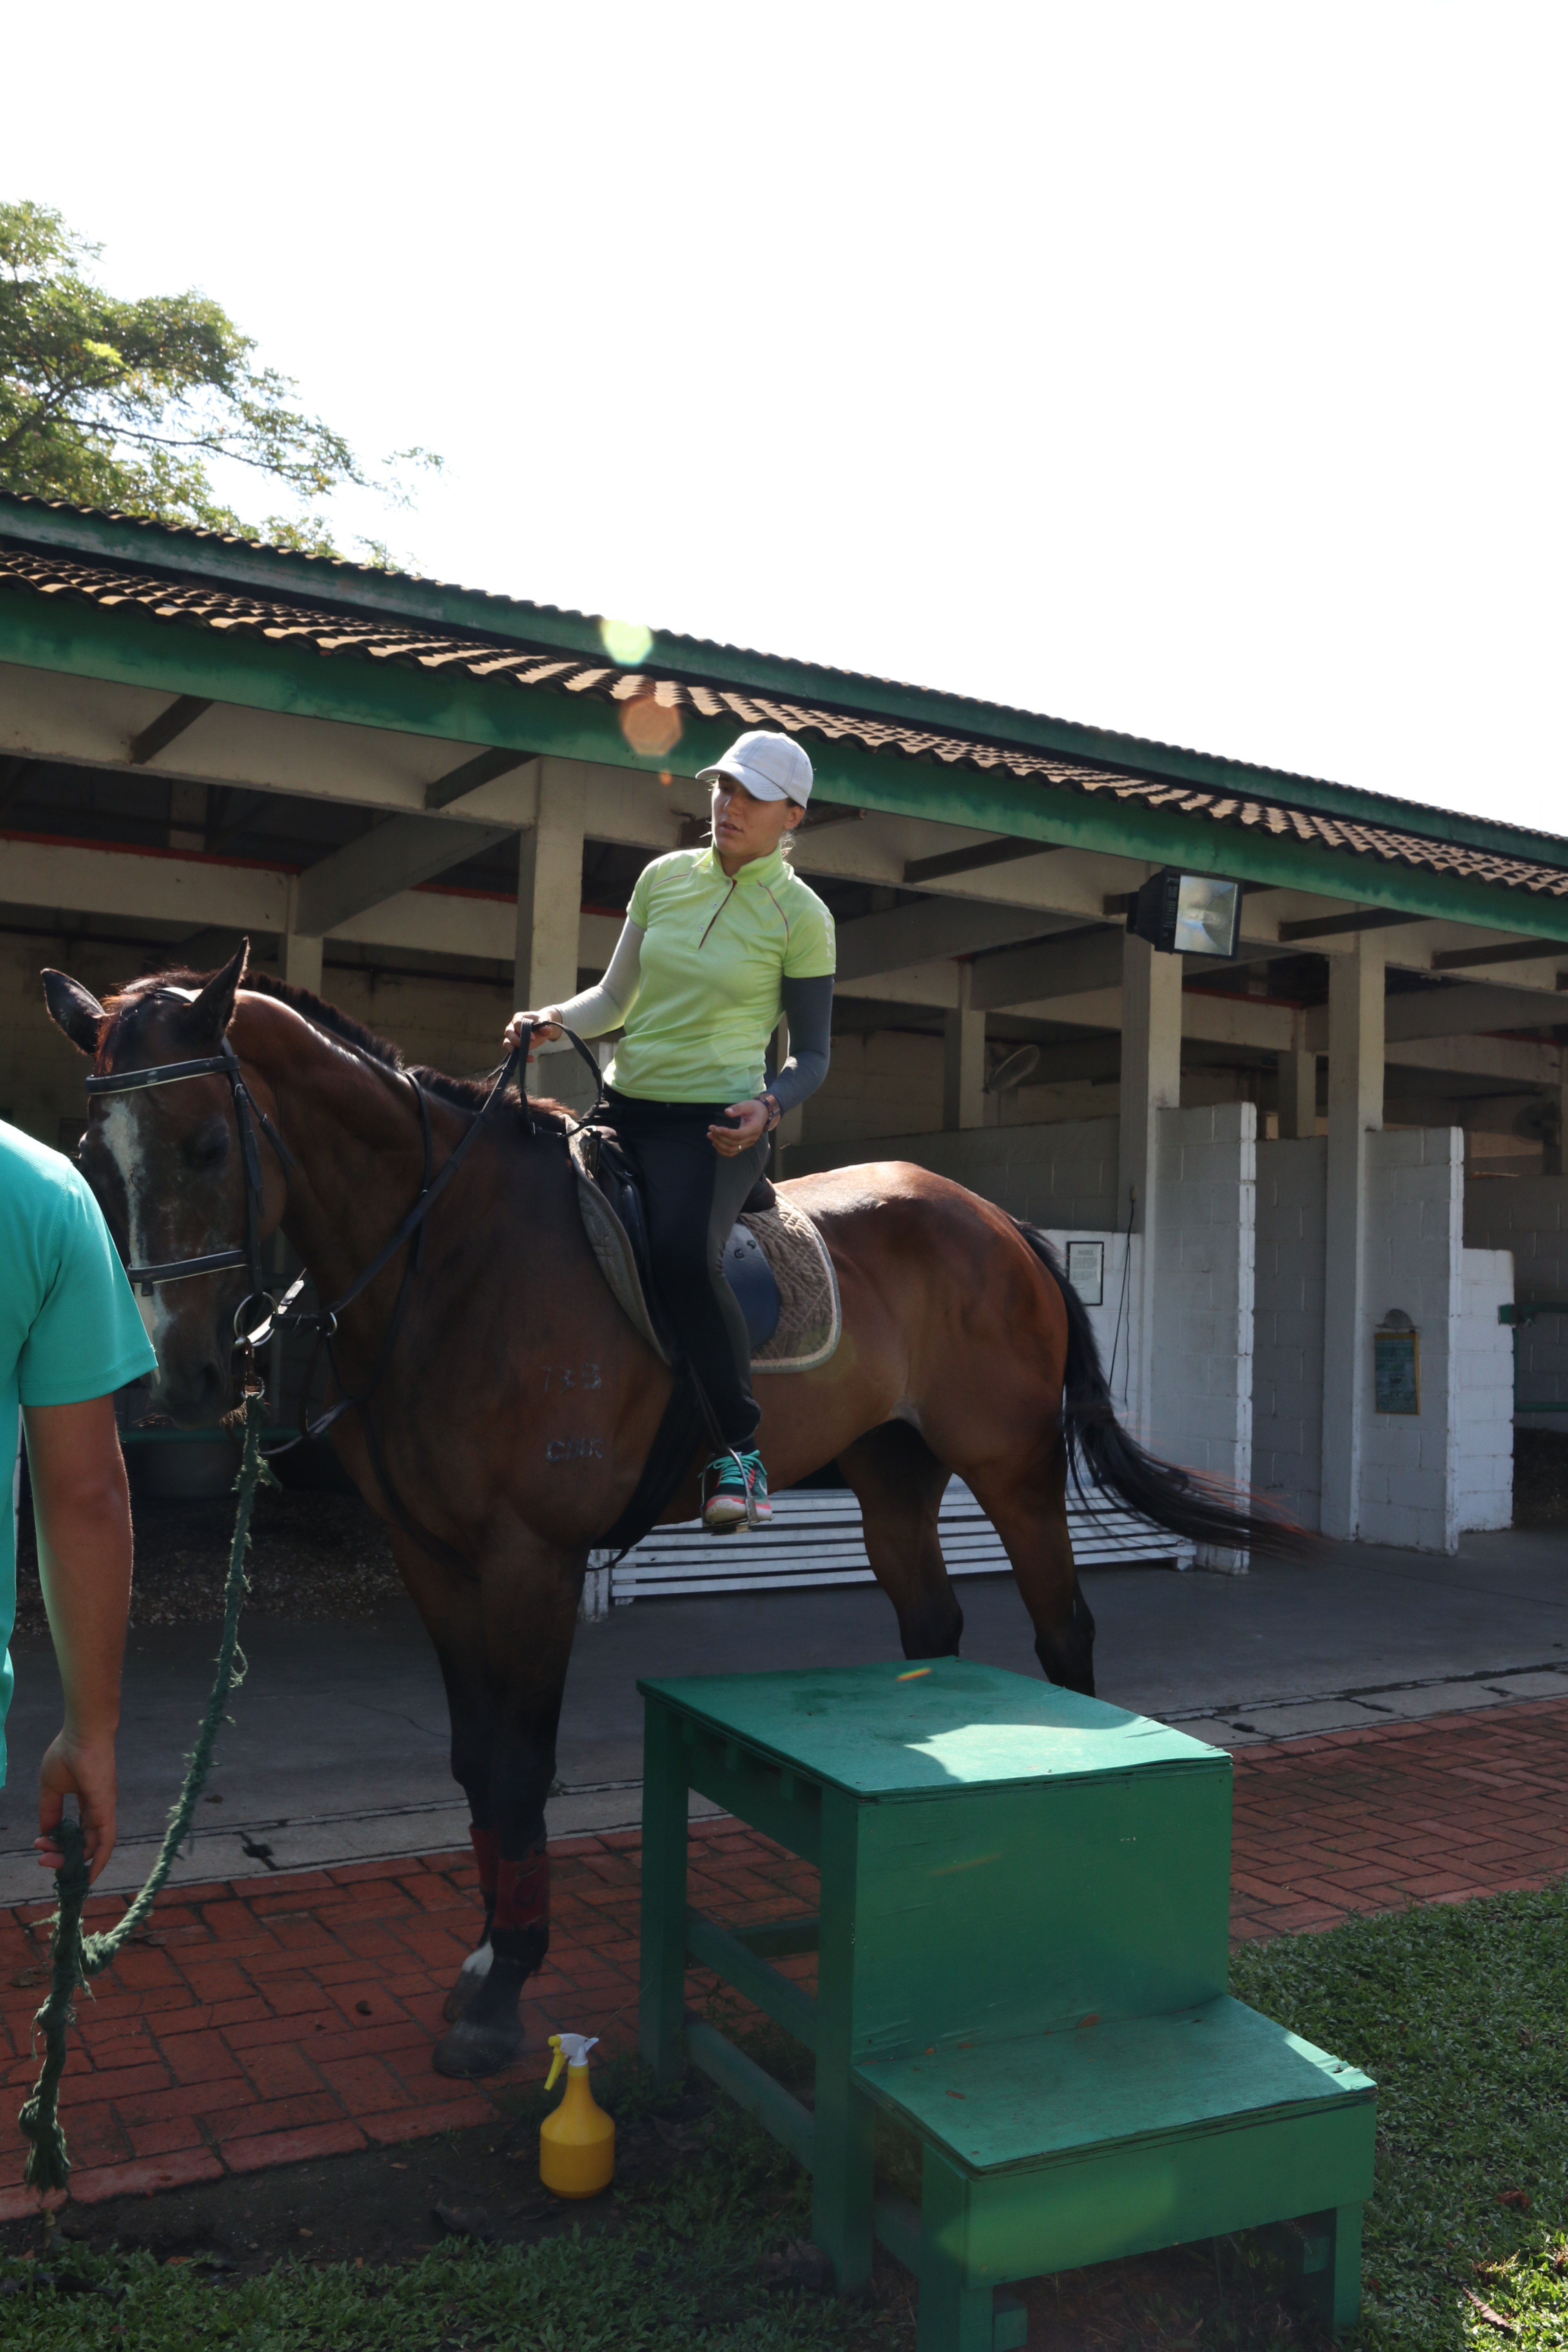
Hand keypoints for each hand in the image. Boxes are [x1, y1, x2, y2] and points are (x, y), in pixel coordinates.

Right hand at [37, 1729, 117, 1881]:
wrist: (82, 1734)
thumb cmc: (67, 1753)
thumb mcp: (51, 1787)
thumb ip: (49, 1811)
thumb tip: (45, 1834)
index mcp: (88, 1802)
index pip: (76, 1832)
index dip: (58, 1843)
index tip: (38, 1845)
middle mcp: (100, 1809)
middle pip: (84, 1843)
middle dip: (62, 1856)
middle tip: (42, 1860)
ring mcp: (105, 1810)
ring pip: (92, 1847)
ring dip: (71, 1860)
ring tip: (51, 1865)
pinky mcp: (106, 1809)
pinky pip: (107, 1842)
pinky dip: (99, 1860)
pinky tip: (89, 1875)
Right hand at [503, 1010, 561, 1053]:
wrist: (538, 1026)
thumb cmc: (538, 1022)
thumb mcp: (543, 1022)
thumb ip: (544, 1027)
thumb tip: (548, 1030)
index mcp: (518, 1018)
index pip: (517, 1023)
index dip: (523, 1031)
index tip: (533, 1038)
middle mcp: (511, 1027)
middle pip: (508, 1033)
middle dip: (517, 1041)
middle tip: (527, 1046)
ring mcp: (510, 1037)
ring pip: (507, 1043)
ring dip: (514, 1050)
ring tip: (526, 1055)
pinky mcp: (512, 1045)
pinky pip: (511, 1052)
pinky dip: (519, 1057)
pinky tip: (530, 1059)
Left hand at [708, 1099, 769, 1156]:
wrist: (763, 1114)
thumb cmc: (754, 1108)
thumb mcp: (747, 1105)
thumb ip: (737, 1108)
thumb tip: (726, 1112)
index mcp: (754, 1128)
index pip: (739, 1135)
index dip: (726, 1133)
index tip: (716, 1128)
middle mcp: (751, 1139)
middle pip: (733, 1143)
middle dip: (719, 1137)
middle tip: (710, 1128)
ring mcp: (748, 1144)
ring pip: (732, 1150)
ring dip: (719, 1144)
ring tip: (710, 1135)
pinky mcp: (744, 1145)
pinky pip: (732, 1152)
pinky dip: (722, 1150)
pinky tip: (714, 1143)